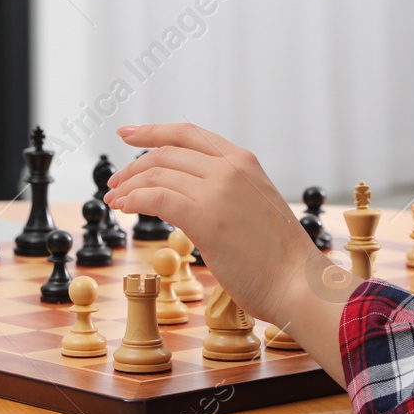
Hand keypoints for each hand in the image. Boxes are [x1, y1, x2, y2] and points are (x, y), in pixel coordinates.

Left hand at [104, 123, 322, 323]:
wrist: (298, 283)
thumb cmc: (277, 256)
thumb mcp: (254, 205)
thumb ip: (226, 191)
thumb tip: (186, 195)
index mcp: (243, 160)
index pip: (188, 133)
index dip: (152, 130)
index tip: (126, 133)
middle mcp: (230, 168)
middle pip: (166, 153)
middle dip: (133, 166)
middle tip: (115, 183)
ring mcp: (218, 191)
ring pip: (157, 174)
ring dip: (128, 185)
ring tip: (115, 200)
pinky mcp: (206, 218)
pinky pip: (157, 198)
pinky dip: (134, 200)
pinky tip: (125, 208)